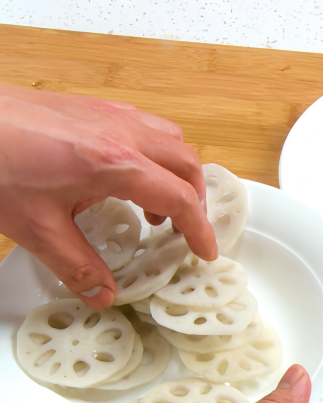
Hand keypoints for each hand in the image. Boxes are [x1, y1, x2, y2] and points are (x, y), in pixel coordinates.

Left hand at [0, 83, 216, 307]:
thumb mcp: (36, 227)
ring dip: (177, 172)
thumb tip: (101, 294)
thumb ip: (76, 264)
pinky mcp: (93, 106)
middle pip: (187, 164)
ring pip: (171, 139)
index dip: (198, 229)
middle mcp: (123, 133)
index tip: (204, 250)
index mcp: (116, 163)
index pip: (180, 199)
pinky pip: (145, 125)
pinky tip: (127, 172)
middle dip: (195, 199)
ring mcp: (109, 114)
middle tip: (183, 229)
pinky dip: (154, 152)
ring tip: (155, 202)